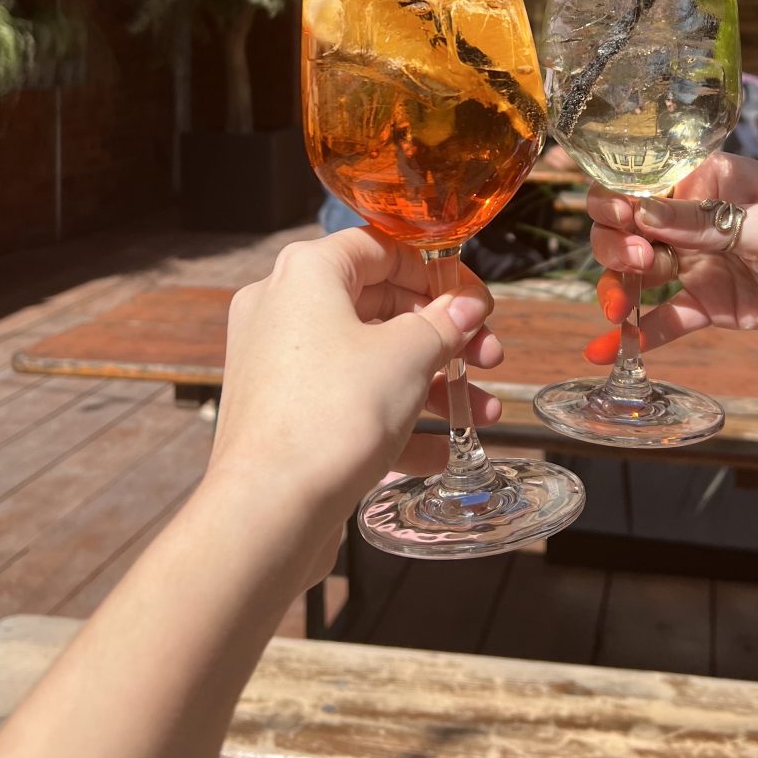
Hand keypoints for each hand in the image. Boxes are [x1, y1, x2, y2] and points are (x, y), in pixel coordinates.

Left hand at [207, 230, 501, 530]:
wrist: (268, 511)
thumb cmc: (333, 415)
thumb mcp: (408, 357)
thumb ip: (445, 324)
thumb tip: (467, 308)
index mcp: (307, 273)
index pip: (382, 247)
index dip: (438, 271)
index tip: (477, 302)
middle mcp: (282, 309)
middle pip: (379, 304)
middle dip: (442, 335)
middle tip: (488, 357)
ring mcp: (277, 365)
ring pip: (368, 360)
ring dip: (429, 382)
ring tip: (479, 412)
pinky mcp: (280, 415)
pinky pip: (346, 402)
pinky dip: (394, 419)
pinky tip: (441, 450)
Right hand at [587, 154, 757, 383]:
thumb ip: (704, 222)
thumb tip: (640, 211)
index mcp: (711, 178)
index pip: (645, 178)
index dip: (620, 196)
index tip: (620, 218)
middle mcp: (696, 215)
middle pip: (630, 222)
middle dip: (616, 241)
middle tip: (636, 260)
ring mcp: (700, 260)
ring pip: (639, 269)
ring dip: (619, 285)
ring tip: (617, 307)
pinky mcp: (710, 303)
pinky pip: (666, 316)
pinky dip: (638, 332)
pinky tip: (608, 349)